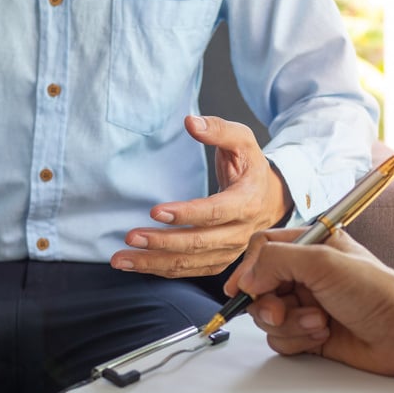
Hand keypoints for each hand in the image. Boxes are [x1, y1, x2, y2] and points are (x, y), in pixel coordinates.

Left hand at [110, 116, 292, 277]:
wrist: (270, 199)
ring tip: (122, 259)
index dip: (186, 214)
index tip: (156, 212)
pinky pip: (189, 270)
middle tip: (131, 236)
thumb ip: (218, 130)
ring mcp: (230, 251)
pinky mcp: (218, 261)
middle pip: (199, 243)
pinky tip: (137, 264)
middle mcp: (240, 232)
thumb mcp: (243, 141)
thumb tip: (191, 122)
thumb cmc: (251, 168)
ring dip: (154, 263)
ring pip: (190, 263)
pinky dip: (161, 270)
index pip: (215, 213)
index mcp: (247, 202)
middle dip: (162, 243)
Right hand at [226, 229, 393, 378]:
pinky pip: (280, 339)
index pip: (262, 249)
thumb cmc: (376, 291)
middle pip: (258, 287)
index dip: (249, 269)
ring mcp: (306, 304)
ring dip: (288, 324)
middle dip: (268, 304)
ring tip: (319, 323)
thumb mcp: (322, 262)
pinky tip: (323, 335)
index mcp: (309, 245)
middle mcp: (304, 274)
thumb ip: (276, 261)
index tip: (243, 289)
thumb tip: (246, 279)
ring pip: (267, 318)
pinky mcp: (309, 333)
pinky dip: (296, 340)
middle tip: (281, 311)